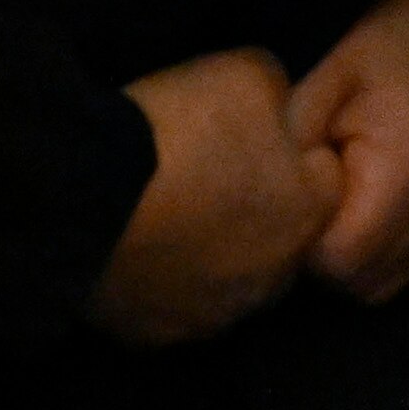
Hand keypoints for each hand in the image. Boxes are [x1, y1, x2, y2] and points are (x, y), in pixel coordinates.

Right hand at [94, 46, 341, 346]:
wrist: (84, 196)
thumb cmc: (178, 131)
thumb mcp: (247, 73)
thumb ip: (280, 95)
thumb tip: (279, 109)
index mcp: (309, 211)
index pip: (324, 176)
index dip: (291, 150)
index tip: (252, 135)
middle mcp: (276, 276)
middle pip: (282, 235)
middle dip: (259, 208)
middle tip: (208, 172)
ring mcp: (219, 314)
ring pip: (233, 276)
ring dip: (215, 249)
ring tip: (170, 211)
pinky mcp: (164, 335)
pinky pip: (178, 303)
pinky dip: (167, 278)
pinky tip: (139, 244)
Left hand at [285, 0, 408, 304]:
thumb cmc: (371, 46)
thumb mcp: (318, 85)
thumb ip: (292, 151)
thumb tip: (271, 215)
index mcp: (408, 165)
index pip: (346, 259)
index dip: (308, 248)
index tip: (292, 210)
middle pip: (371, 282)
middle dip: (329, 262)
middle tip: (307, 214)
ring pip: (391, 281)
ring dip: (355, 261)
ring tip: (333, 212)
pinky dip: (379, 249)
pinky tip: (361, 209)